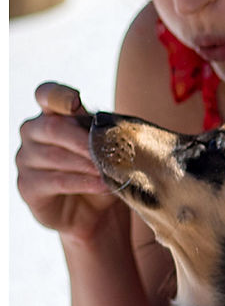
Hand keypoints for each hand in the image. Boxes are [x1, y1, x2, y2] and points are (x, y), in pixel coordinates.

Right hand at [16, 83, 114, 239]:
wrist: (95, 210)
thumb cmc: (100, 170)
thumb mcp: (106, 149)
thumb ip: (105, 135)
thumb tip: (117, 131)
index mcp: (52, 114)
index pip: (47, 94)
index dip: (59, 95)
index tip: (76, 103)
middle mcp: (32, 132)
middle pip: (52, 127)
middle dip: (83, 140)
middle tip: (108, 152)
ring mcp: (25, 159)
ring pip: (54, 156)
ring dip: (86, 164)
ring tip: (110, 172)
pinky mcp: (27, 186)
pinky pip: (55, 181)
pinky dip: (83, 183)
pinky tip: (102, 186)